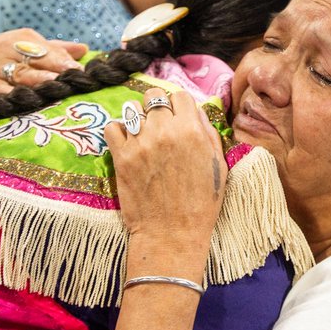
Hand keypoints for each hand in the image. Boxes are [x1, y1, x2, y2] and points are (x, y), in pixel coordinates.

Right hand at [0, 26, 85, 114]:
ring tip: (56, 87)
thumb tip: (84, 49)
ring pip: (20, 75)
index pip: (47, 48)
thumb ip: (54, 49)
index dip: (65, 59)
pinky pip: (1, 92)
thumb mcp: (22, 47)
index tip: (84, 70)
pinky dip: (13, 97)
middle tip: (75, 77)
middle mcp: (7, 50)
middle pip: (36, 59)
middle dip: (56, 67)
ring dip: (39, 81)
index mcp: (21, 38)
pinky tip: (28, 103)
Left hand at [105, 89, 226, 257]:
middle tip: (158, 125)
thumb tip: (196, 112)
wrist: (172, 234)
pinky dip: (118, 132)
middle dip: (157, 107)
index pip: (180, 96)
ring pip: (132, 108)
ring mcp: (140, 143)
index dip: (179, 106)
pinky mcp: (121, 157)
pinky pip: (112, 127)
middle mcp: (164, 131)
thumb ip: (209, 134)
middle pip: (153, 96)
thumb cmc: (201, 204)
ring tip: (142, 135)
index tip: (177, 118)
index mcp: (191, 131)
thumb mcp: (218, 167)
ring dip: (137, 118)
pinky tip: (127, 144)